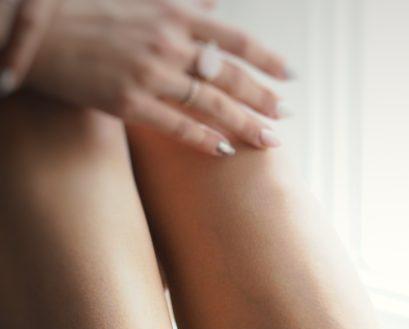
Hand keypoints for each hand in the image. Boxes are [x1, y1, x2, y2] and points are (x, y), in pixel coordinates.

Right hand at [2, 0, 292, 156]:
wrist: (34, 29)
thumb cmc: (85, 10)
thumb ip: (181, 4)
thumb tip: (212, 3)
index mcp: (171, 14)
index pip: (233, 40)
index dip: (266, 59)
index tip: (290, 75)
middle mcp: (166, 43)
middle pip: (229, 76)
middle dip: (263, 99)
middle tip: (286, 116)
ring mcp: (149, 75)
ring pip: (211, 105)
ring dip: (246, 125)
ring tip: (270, 141)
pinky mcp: (129, 103)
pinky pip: (178, 126)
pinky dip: (205, 140)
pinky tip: (226, 151)